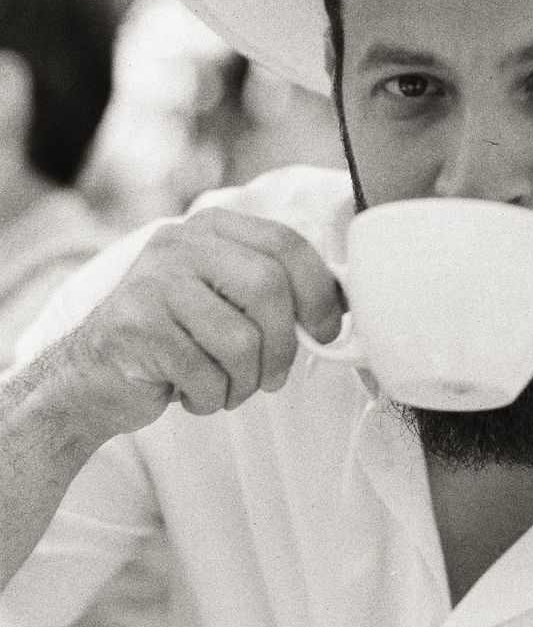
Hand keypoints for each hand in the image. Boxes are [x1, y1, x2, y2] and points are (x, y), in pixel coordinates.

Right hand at [67, 208, 342, 436]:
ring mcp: (154, 282)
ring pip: (241, 340)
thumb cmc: (177, 340)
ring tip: (228, 388)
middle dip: (284, 345)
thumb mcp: (225, 299)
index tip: (327, 331)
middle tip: (277, 376)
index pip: (286, 244)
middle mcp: (181, 243)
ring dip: (246, 382)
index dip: (320, 291)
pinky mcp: (135, 326)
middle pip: (268, 287)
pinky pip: (206, 373)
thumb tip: (348, 301)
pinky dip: (212, 398)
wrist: (90, 377)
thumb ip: (275, 289)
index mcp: (213, 228)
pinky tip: (193, 394)